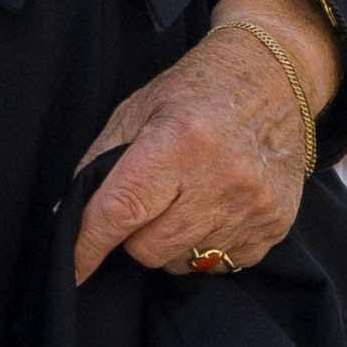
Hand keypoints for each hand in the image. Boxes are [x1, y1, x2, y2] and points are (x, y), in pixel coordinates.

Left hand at [70, 0, 339, 282]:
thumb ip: (100, 164)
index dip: (88, 245)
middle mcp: (222, 178)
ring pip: (183, 262)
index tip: (72, 268)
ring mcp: (254, 206)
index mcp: (180, 141)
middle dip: (136, 235)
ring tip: (187, 201)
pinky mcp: (276, 225)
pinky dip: (209, 245)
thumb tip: (69, 218)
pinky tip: (217, 207)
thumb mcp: (138, 111)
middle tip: (148, 203)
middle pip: (149, 249)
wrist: (277, 78)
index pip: (121, 211)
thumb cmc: (197, 91)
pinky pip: (222, 264)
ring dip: (173, 242)